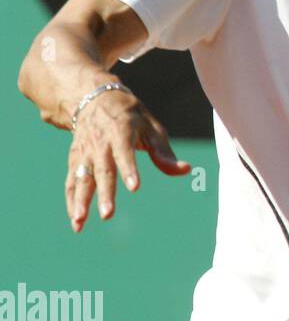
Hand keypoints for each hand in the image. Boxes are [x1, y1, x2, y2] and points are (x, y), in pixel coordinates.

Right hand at [65, 88, 190, 231]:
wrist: (92, 98)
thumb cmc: (130, 115)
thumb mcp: (151, 126)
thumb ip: (164, 152)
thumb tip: (185, 170)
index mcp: (120, 130)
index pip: (125, 151)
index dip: (129, 169)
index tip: (135, 187)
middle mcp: (99, 143)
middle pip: (102, 171)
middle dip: (104, 193)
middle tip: (108, 215)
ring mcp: (84, 152)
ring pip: (81, 178)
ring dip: (80, 201)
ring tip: (80, 222)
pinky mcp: (75, 159)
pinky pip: (72, 182)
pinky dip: (71, 200)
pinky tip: (76, 220)